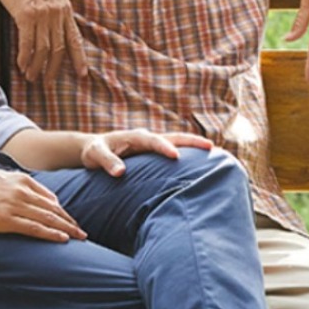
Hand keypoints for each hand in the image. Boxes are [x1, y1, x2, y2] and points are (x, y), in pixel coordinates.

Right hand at [0, 0, 86, 84]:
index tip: (81, 74)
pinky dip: (25, 57)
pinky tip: (22, 65)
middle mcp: (56, 13)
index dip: (79, 58)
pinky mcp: (26, 15)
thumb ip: (56, 12)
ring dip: (37, 66)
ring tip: (31, 76)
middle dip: (53, 68)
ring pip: (43, 49)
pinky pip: (27, 43)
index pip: (75, 39)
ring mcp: (42, 14)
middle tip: (48, 82)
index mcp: (65, 9)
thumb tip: (56, 32)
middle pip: (58, 49)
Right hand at [0, 168, 86, 241]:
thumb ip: (16, 183)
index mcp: (20, 180)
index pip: (50, 199)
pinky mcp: (4, 220)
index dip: (63, 212)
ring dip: (67, 229)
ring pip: (48, 218)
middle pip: (54, 209)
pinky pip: (34, 228)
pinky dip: (51, 233)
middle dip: (70, 222)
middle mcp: (21, 192)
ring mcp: (14, 205)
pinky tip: (62, 239)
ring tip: (79, 238)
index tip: (71, 222)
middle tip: (83, 233)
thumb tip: (29, 192)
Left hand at [80, 130, 214, 176]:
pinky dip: (188, 154)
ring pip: (178, 142)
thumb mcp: (95, 155)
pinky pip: (174, 150)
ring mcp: (153, 145)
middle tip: (210, 147)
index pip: (153, 140)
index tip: (175, 156)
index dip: (164, 147)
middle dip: (191, 141)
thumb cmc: (94, 151)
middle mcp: (147, 138)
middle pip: (174, 136)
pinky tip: (201, 163)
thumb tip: (120, 173)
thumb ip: (107, 161)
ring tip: (213, 152)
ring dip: (194, 146)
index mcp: (135, 136)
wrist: (94, 149)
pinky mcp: (155, 153)